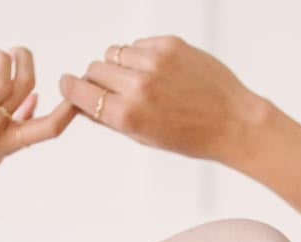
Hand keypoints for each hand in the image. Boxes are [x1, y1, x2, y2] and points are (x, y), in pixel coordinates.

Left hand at [0, 47, 76, 203]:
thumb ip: (13, 129)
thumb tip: (34, 101)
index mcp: (7, 144)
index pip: (48, 129)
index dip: (68, 109)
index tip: (75, 89)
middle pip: (25, 87)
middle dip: (25, 59)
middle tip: (15, 51)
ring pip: (2, 82)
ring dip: (3, 57)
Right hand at [59, 35, 266, 163]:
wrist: (233, 122)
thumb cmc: (190, 137)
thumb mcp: (145, 138)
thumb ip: (111, 119)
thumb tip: (84, 105)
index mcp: (128, 116)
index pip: (80, 92)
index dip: (71, 89)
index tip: (68, 85)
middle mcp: (138, 86)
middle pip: (94, 70)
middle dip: (97, 80)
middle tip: (112, 91)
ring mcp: (154, 61)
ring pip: (114, 53)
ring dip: (118, 66)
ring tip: (138, 82)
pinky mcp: (170, 44)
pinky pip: (138, 44)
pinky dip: (139, 56)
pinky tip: (158, 72)